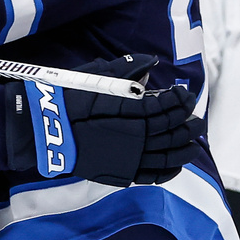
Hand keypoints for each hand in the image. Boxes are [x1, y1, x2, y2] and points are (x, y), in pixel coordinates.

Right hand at [6, 55, 205, 186]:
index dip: (180, 100)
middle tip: (195, 117)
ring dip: (185, 148)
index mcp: (133, 111)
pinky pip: (153, 175)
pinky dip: (169, 171)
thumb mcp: (96, 76)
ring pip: (168, 155)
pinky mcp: (120, 173)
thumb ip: (126, 69)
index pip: (168, 106)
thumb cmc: (67, 99)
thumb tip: (150, 63)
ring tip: (194, 142)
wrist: (43, 129)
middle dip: (188, 123)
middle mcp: (137, 136)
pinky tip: (177, 165)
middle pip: (172, 131)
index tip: (185, 94)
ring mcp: (130, 157)